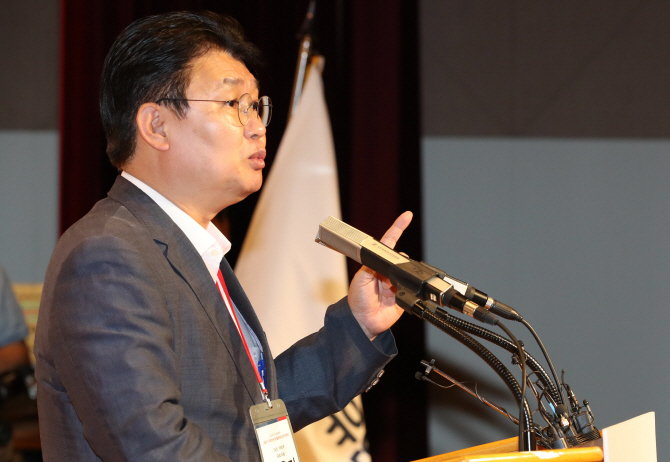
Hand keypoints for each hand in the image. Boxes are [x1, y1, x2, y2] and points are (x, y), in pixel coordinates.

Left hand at [348, 211, 412, 338]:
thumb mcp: (361, 279)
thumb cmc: (357, 301)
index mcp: (375, 264)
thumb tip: (386, 262)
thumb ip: (373, 267)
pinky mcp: (403, 296)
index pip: (388, 243)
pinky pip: (410, 288)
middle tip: (383, 279)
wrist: (363, 321)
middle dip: (396, 265)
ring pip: (406, 273)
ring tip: (385, 290)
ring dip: (398, 280)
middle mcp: (386, 272)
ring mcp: (395, 283)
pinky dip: (404, 290)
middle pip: (399, 259)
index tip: (407, 216)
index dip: (398, 228)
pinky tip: (394, 296)